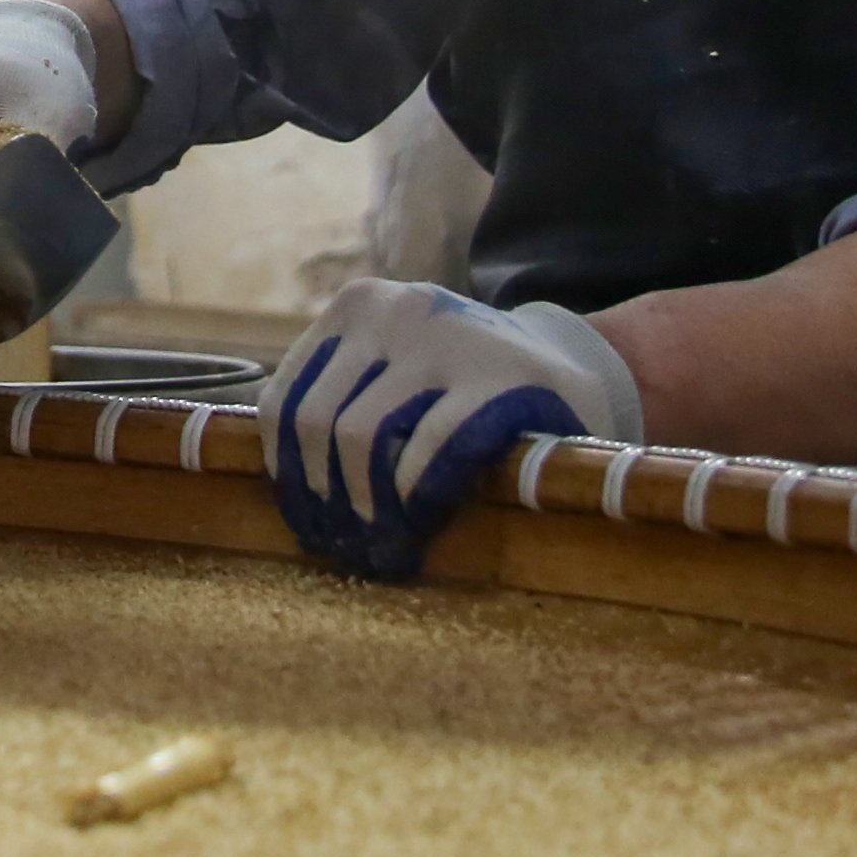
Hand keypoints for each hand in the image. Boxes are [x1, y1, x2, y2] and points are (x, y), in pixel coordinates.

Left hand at [260, 277, 645, 582]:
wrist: (571, 365)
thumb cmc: (463, 385)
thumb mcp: (393, 369)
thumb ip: (342, 402)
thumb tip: (286, 491)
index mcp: (356, 307)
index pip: (285, 400)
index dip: (287, 474)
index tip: (307, 525)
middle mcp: (395, 309)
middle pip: (320, 423)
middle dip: (326, 498)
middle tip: (347, 548)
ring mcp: (449, 336)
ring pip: (364, 434)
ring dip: (367, 504)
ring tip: (384, 545)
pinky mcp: (503, 375)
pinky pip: (434, 444)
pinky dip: (418, 491)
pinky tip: (422, 519)